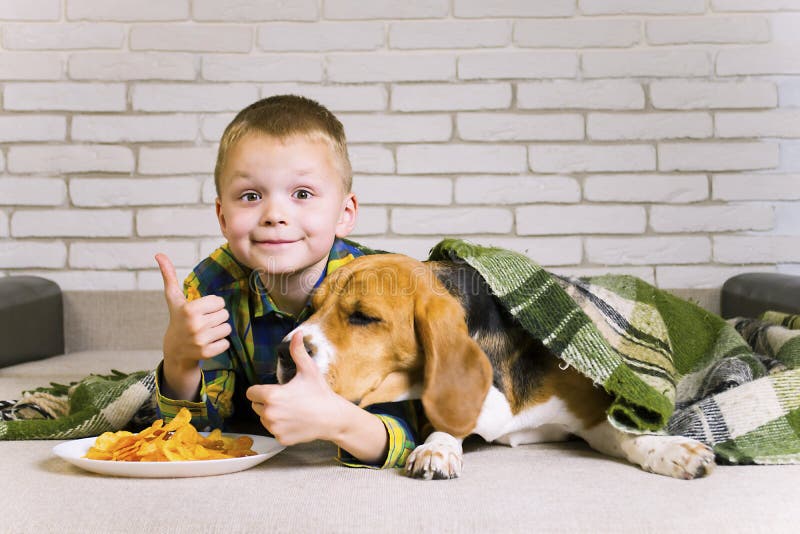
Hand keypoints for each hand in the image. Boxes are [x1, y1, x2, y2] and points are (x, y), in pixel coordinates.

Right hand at [156, 254, 231, 396]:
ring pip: (227, 328)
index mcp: (189, 309)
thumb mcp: (174, 298)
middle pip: (225, 314)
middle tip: (204, 321)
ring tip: (206, 331)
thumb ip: (169, 276)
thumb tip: (159, 254)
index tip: (202, 310)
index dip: (212, 305)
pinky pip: (226, 343)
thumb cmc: (177, 319)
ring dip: (219, 330)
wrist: (175, 350)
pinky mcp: (206, 352)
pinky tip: (208, 342)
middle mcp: (195, 325)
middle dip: (217, 317)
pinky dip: (220, 343)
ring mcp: (200, 340)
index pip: (219, 302)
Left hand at [246, 332, 346, 445]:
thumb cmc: (319, 392)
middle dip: (266, 402)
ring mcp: (274, 428)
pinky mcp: (280, 439)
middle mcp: (269, 413)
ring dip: (272, 415)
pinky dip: (281, 428)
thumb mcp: (308, 370)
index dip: (260, 390)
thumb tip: (297, 333)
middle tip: (286, 399)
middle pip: (256, 406)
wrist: (332, 418)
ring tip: (291, 410)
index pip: (251, 393)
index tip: (273, 390)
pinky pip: (273, 431)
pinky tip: (295, 422)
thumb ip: (297, 351)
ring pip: (264, 419)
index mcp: (271, 395)